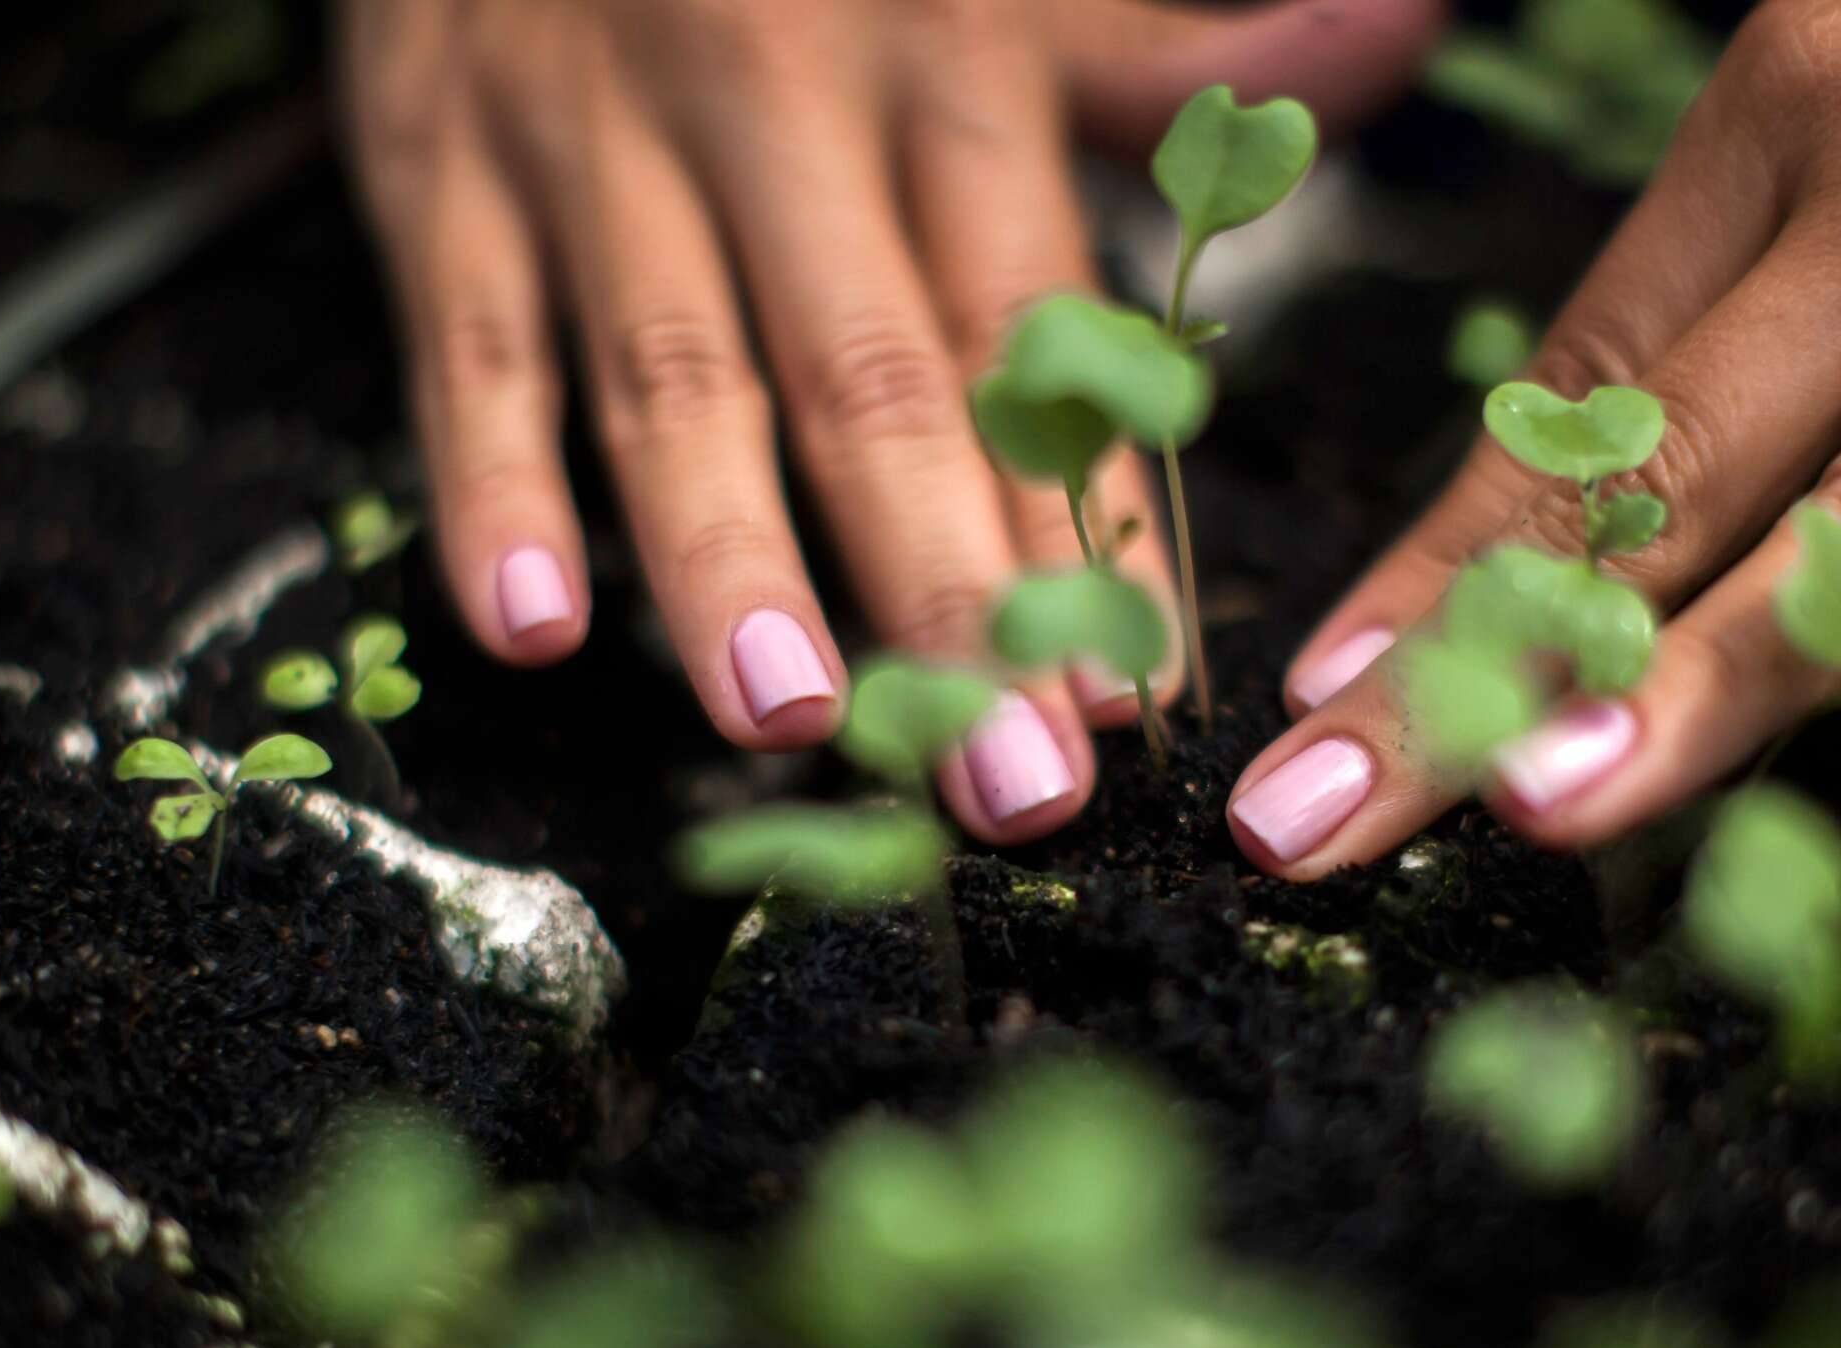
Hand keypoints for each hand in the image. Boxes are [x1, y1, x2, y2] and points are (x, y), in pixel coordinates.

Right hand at [335, 0, 1440, 842]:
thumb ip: (1164, 48)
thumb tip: (1399, 38)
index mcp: (943, 67)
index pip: (1029, 325)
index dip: (1086, 517)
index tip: (1140, 695)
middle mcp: (778, 107)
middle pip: (870, 374)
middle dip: (945, 589)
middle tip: (1007, 780)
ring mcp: (601, 143)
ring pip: (675, 373)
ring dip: (729, 559)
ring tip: (792, 717)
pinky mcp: (441, 170)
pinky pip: (464, 341)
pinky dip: (488, 483)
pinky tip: (524, 629)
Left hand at [1229, 0, 1840, 877]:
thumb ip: (1727, 281)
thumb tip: (1561, 506)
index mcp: (1782, 126)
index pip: (1576, 399)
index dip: (1439, 569)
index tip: (1322, 704)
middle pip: (1675, 477)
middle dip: (1488, 666)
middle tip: (1332, 815)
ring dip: (1718, 667)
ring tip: (1560, 797)